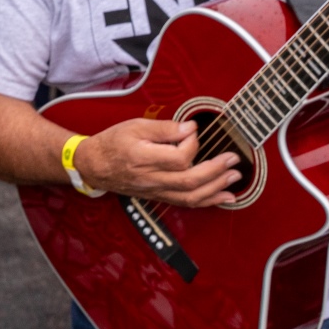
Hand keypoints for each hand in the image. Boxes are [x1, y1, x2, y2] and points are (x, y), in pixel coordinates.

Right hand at [76, 118, 240, 207]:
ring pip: (190, 196)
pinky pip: (186, 202)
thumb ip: (164, 128)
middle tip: (233, 159)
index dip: (193, 143)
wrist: (93, 165)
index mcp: (142, 158)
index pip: (179, 157)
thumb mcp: (134, 126)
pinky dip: (208, 201)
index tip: (193, 132)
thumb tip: (190, 128)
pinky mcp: (158, 196)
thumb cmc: (112, 143)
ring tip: (234, 177)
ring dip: (217, 188)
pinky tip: (224, 196)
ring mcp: (155, 190)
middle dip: (216, 170)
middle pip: (190, 181)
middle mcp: (150, 178)